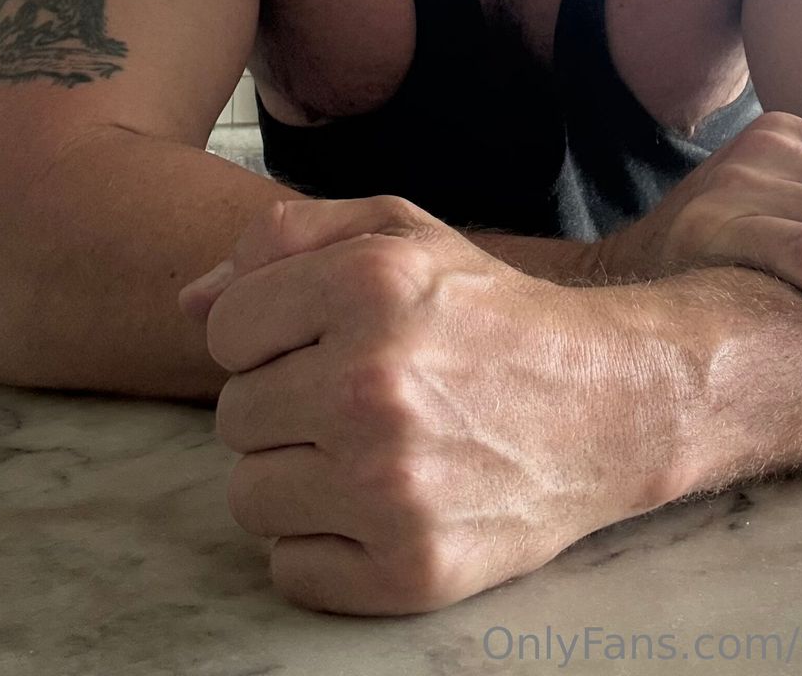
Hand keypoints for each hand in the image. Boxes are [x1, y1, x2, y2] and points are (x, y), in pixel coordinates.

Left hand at [177, 196, 680, 615]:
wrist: (610, 402)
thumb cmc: (493, 314)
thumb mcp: (404, 233)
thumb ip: (289, 239)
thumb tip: (191, 299)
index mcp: (370, 285)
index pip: (225, 327)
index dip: (271, 330)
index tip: (327, 336)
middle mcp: (374, 384)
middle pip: (233, 415)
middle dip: (286, 402)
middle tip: (361, 393)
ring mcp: (389, 486)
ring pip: (250, 496)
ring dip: (298, 475)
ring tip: (371, 448)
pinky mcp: (408, 569)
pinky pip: (289, 568)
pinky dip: (325, 544)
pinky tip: (383, 504)